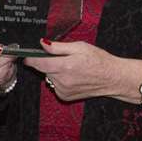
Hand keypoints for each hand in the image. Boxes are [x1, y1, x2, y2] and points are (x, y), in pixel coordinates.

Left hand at [25, 39, 141, 103]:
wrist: (113, 78)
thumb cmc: (99, 60)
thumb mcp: (79, 47)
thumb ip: (58, 47)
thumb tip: (42, 44)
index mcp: (64, 66)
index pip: (38, 63)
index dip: (31, 58)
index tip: (28, 55)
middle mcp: (62, 80)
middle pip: (43, 69)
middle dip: (48, 63)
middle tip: (62, 59)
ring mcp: (63, 90)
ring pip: (49, 77)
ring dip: (54, 72)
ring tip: (71, 68)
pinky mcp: (65, 96)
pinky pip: (55, 86)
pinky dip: (60, 81)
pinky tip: (72, 77)